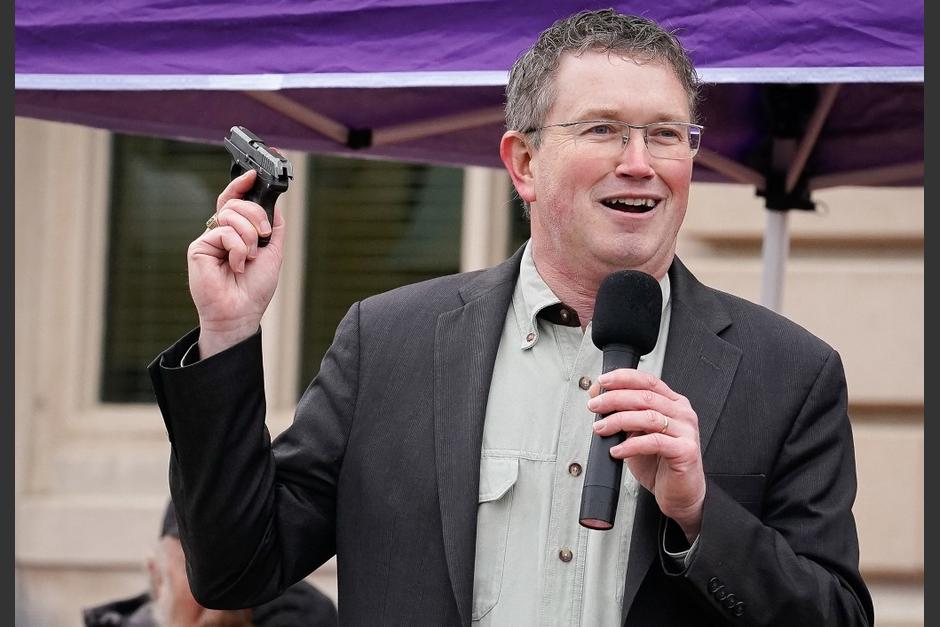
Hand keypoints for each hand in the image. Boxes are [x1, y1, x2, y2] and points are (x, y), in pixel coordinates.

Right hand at [188, 170, 284, 357]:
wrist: (241, 312)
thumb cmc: (254, 288)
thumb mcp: (273, 251)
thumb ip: (275, 226)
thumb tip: (274, 202)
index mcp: (236, 232)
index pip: (235, 201)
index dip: (242, 184)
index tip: (254, 174)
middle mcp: (221, 233)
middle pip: (236, 204)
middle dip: (255, 215)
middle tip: (263, 235)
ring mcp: (208, 239)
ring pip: (230, 214)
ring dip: (248, 236)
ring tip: (249, 257)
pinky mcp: (198, 247)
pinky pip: (223, 232)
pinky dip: (238, 248)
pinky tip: (236, 265)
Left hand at [587, 369, 705, 541]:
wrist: (680, 494)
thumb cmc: (659, 463)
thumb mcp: (635, 433)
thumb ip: (623, 413)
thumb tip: (597, 394)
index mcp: (673, 403)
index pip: (647, 381)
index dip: (623, 378)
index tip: (602, 381)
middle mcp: (682, 413)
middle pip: (645, 397)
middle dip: (615, 399)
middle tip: (595, 406)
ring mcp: (686, 431)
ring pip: (648, 417)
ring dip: (619, 420)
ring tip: (600, 428)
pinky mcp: (685, 450)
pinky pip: (654, 442)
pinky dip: (631, 445)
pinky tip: (616, 451)